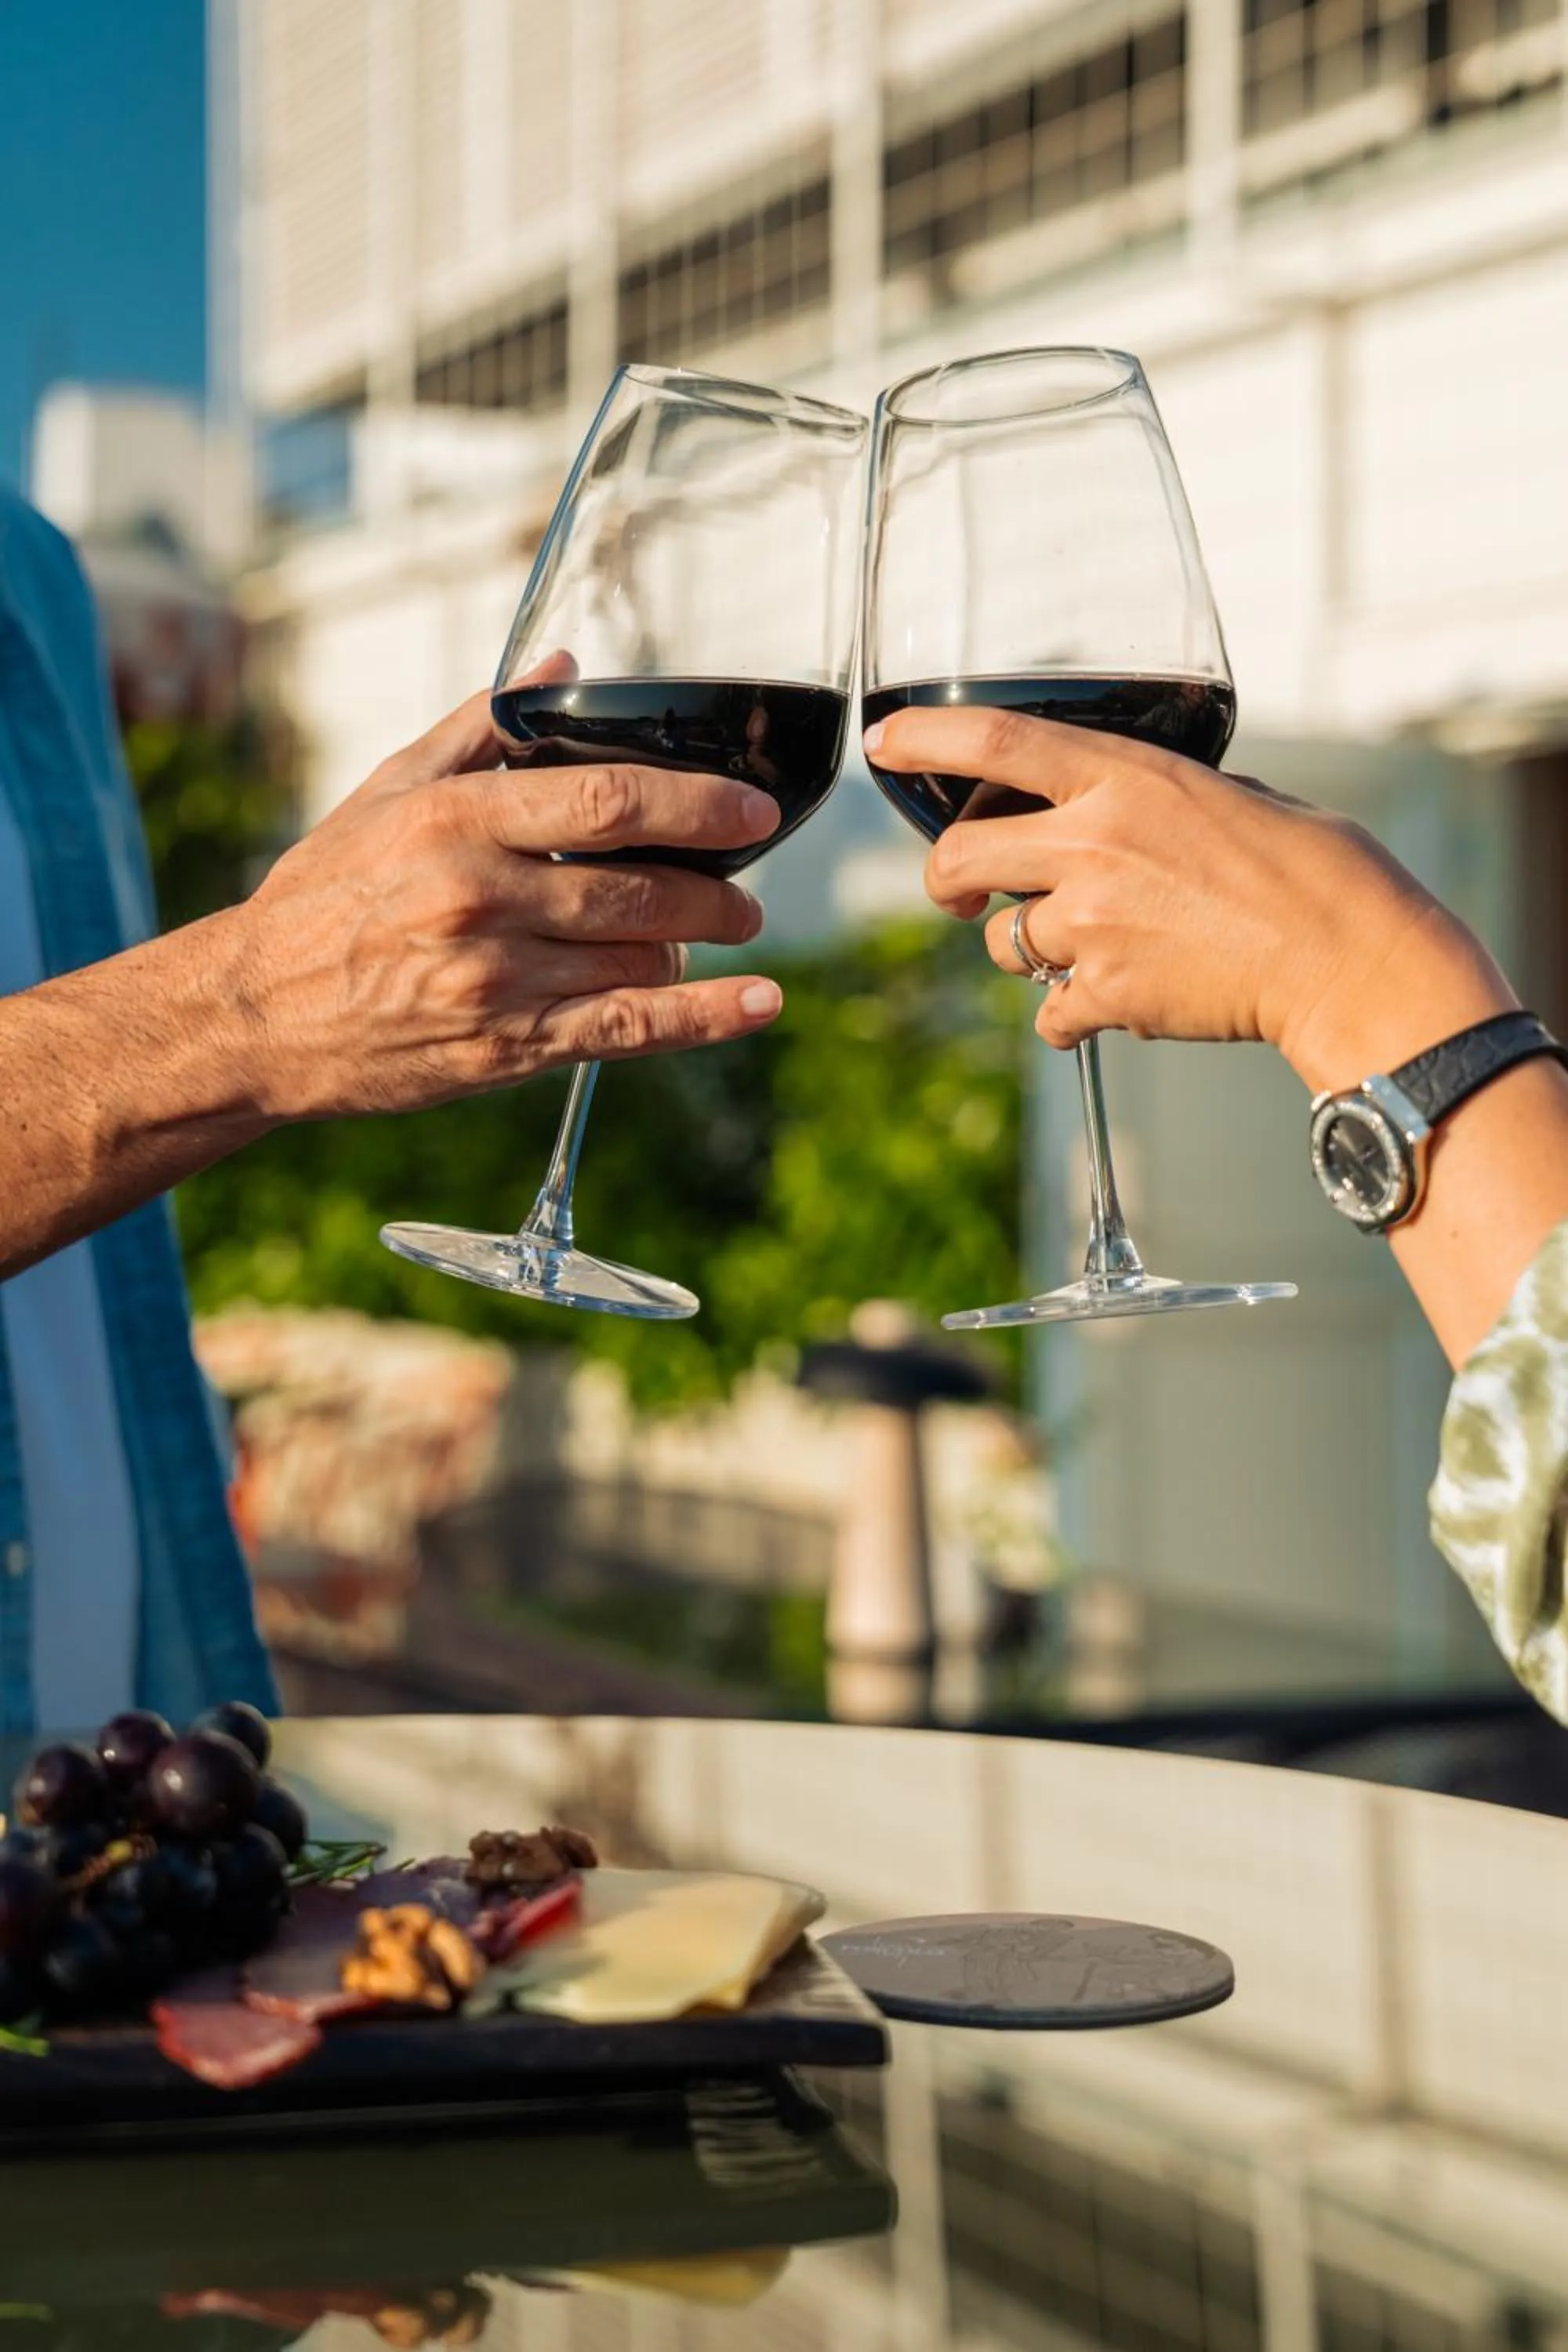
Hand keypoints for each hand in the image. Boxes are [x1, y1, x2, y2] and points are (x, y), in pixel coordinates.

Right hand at [226, 688, 783, 1119]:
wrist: (257, 1014)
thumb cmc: (325, 895)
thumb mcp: (387, 793)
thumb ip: (479, 729)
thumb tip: (561, 666)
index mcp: (457, 823)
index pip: (608, 801)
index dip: (697, 804)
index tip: (752, 810)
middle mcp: (482, 899)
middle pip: (640, 886)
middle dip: (713, 890)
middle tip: (744, 892)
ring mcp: (497, 980)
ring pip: (639, 958)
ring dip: (691, 948)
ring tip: (705, 939)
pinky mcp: (505, 1048)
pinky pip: (626, 1031)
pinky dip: (704, 1018)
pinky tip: (759, 1004)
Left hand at [868, 703, 1514, 1090]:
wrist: (1345, 958)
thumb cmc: (1310, 871)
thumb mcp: (1231, 796)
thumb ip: (1156, 798)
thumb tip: (1124, 806)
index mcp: (1124, 780)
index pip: (995, 743)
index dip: (925, 740)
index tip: (883, 742)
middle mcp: (1093, 845)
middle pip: (959, 859)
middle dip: (946, 882)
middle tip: (962, 895)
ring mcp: (1093, 924)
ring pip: (1008, 945)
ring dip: (1033, 953)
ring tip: (1098, 950)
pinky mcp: (1106, 994)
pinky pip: (1051, 1014)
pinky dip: (1073, 1017)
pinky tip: (1122, 1002)